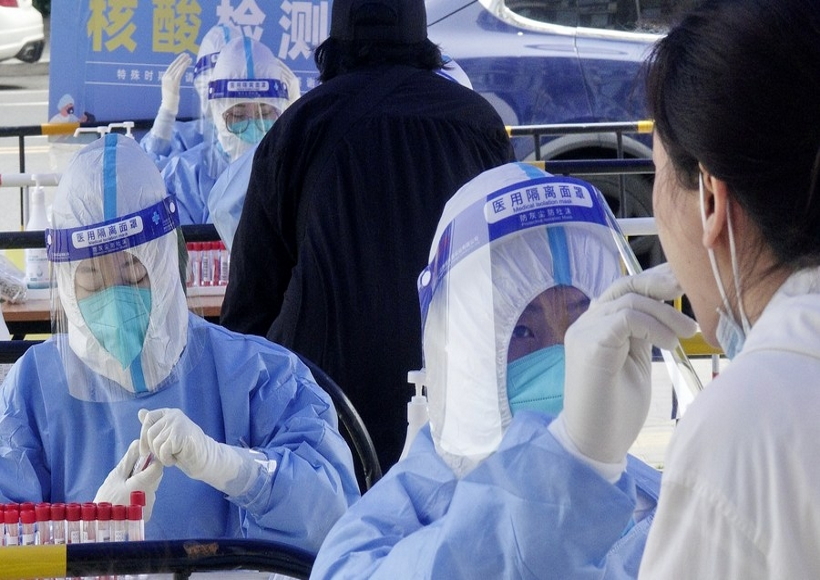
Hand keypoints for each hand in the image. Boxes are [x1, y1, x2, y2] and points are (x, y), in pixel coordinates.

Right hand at [94, 439, 162, 521]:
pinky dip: (141, 494)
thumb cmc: (106, 499)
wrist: (99, 525)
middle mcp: (150, 496)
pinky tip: (128, 498)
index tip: (144, 456)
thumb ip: (129, 460)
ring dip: (143, 483)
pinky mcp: (147, 515)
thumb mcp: (115, 477)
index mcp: (142, 485)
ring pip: (151, 487)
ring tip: (126, 488)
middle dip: (146, 471)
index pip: (158, 467)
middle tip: (131, 473)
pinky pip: (148, 498)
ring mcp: (149, 507)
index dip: (153, 459)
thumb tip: (138, 443)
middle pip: (155, 477)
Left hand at [139, 408, 267, 495]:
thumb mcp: (166, 435)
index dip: (144, 435)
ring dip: (162, 456)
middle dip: (153, 449)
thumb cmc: (184, 448)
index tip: (145, 450)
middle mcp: (174, 415)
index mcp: (169, 413)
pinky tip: (176, 458)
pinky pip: (163, 450)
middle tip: (166, 454)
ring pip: (156, 443)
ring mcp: (178, 424)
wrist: (205, 458)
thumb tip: (140, 412)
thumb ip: (154, 425)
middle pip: (150, 433)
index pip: (149, 418)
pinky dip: (167, 459)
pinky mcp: (180, 435)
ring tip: (173, 455)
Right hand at [160, 53, 191, 115]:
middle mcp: (165, 77)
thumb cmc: (171, 100)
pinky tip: (187, 63)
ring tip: (189, 57)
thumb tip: (177, 78)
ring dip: (183, 62)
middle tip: (186, 54)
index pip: (171, 67)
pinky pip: (179, 73)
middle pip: (174, 65)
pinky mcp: (174, 83)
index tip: (182, 57)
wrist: (168, 106)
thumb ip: (173, 82)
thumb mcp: (171, 89)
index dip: (177, 61)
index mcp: (164, 78)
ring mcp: (169, 80)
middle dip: (180, 59)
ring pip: (177, 68)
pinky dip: (184, 67)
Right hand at [558, 264, 696, 467]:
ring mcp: (583, 333)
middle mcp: (585, 325)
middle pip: (623, 287)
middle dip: (657, 284)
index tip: (681, 281)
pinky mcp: (588, 346)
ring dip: (664, 313)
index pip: (623, 290)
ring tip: (686, 333)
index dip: (652, 281)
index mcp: (595, 327)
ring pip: (628, 301)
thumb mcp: (636, 361)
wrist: (595, 444)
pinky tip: (669, 343)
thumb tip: (662, 309)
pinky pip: (625, 319)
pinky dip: (653, 326)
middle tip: (686, 290)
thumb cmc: (617, 411)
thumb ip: (641, 333)